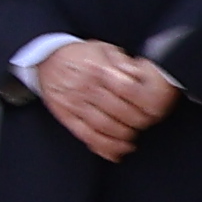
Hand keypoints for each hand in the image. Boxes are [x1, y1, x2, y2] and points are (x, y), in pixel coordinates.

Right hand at [32, 42, 176, 159]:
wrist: (47, 58)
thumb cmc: (80, 55)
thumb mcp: (105, 49)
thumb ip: (124, 62)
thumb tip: (142, 75)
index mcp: (98, 69)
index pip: (128, 90)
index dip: (144, 102)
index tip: (154, 108)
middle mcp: (86, 87)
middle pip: (119, 111)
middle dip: (138, 122)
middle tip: (146, 124)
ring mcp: (74, 103)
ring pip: (104, 127)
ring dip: (122, 137)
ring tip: (132, 138)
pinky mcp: (66, 116)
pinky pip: (87, 136)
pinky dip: (104, 147)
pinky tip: (117, 152)